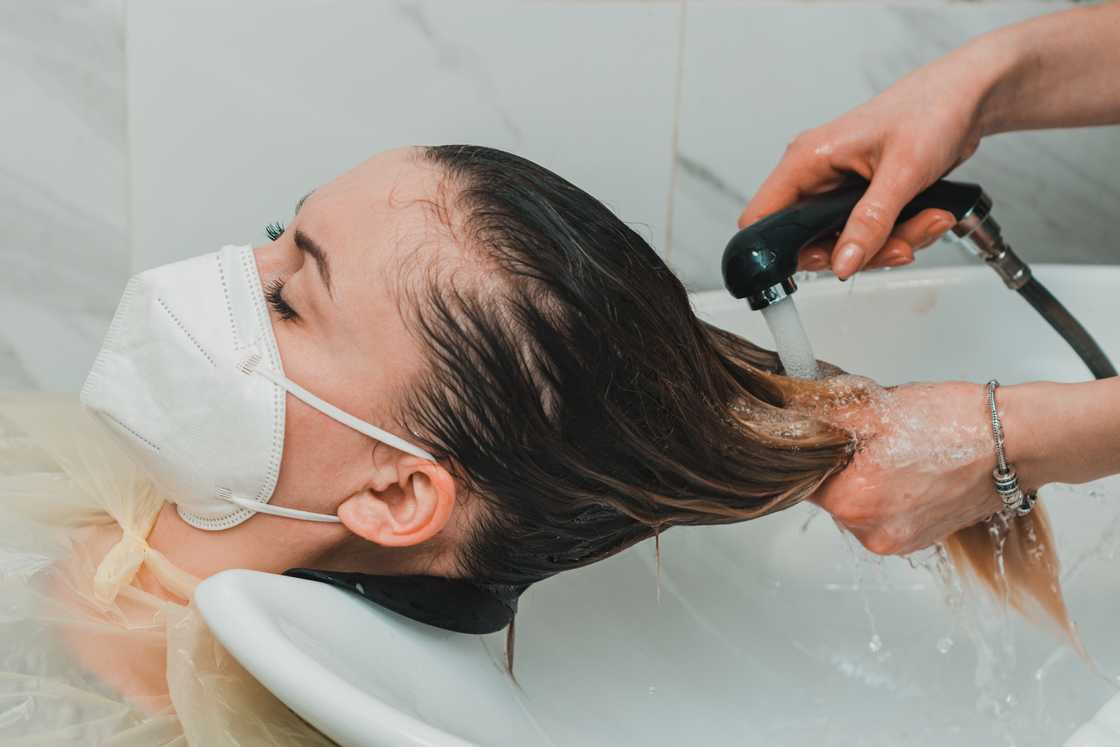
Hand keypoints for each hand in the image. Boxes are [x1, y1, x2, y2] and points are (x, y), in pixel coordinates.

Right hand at [739, 55, 988, 278]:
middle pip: (810, 241)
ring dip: (888, 244)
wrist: (968, 95)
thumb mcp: (901, 172)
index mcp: (806, 159)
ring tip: (927, 222)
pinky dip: (900, 235)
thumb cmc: (932, 108)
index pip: (762, 218)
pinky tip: (928, 216)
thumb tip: (843, 263)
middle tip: (894, 247)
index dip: (776, 251)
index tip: (819, 264)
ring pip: (844, 242)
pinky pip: (868, 234)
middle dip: (855, 252)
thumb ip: (870, 223)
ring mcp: (839, 189)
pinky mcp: (862, 197)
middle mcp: (816, 175)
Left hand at [792, 377, 1003, 554]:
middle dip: (845, 467)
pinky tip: (914, 467)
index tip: (829, 438)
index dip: (816, 453)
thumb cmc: (954, 425)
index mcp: (852, 503)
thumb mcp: (874, 409)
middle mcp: (873, 533)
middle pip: (833, 496)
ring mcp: (900, 540)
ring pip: (862, 505)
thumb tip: (795, 414)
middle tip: (873, 439)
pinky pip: (890, 514)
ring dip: (870, 480)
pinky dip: (895, 493)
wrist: (1013, 441)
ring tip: (901, 452)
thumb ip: (825, 417)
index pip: (806, 480)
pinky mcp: (922, 539)